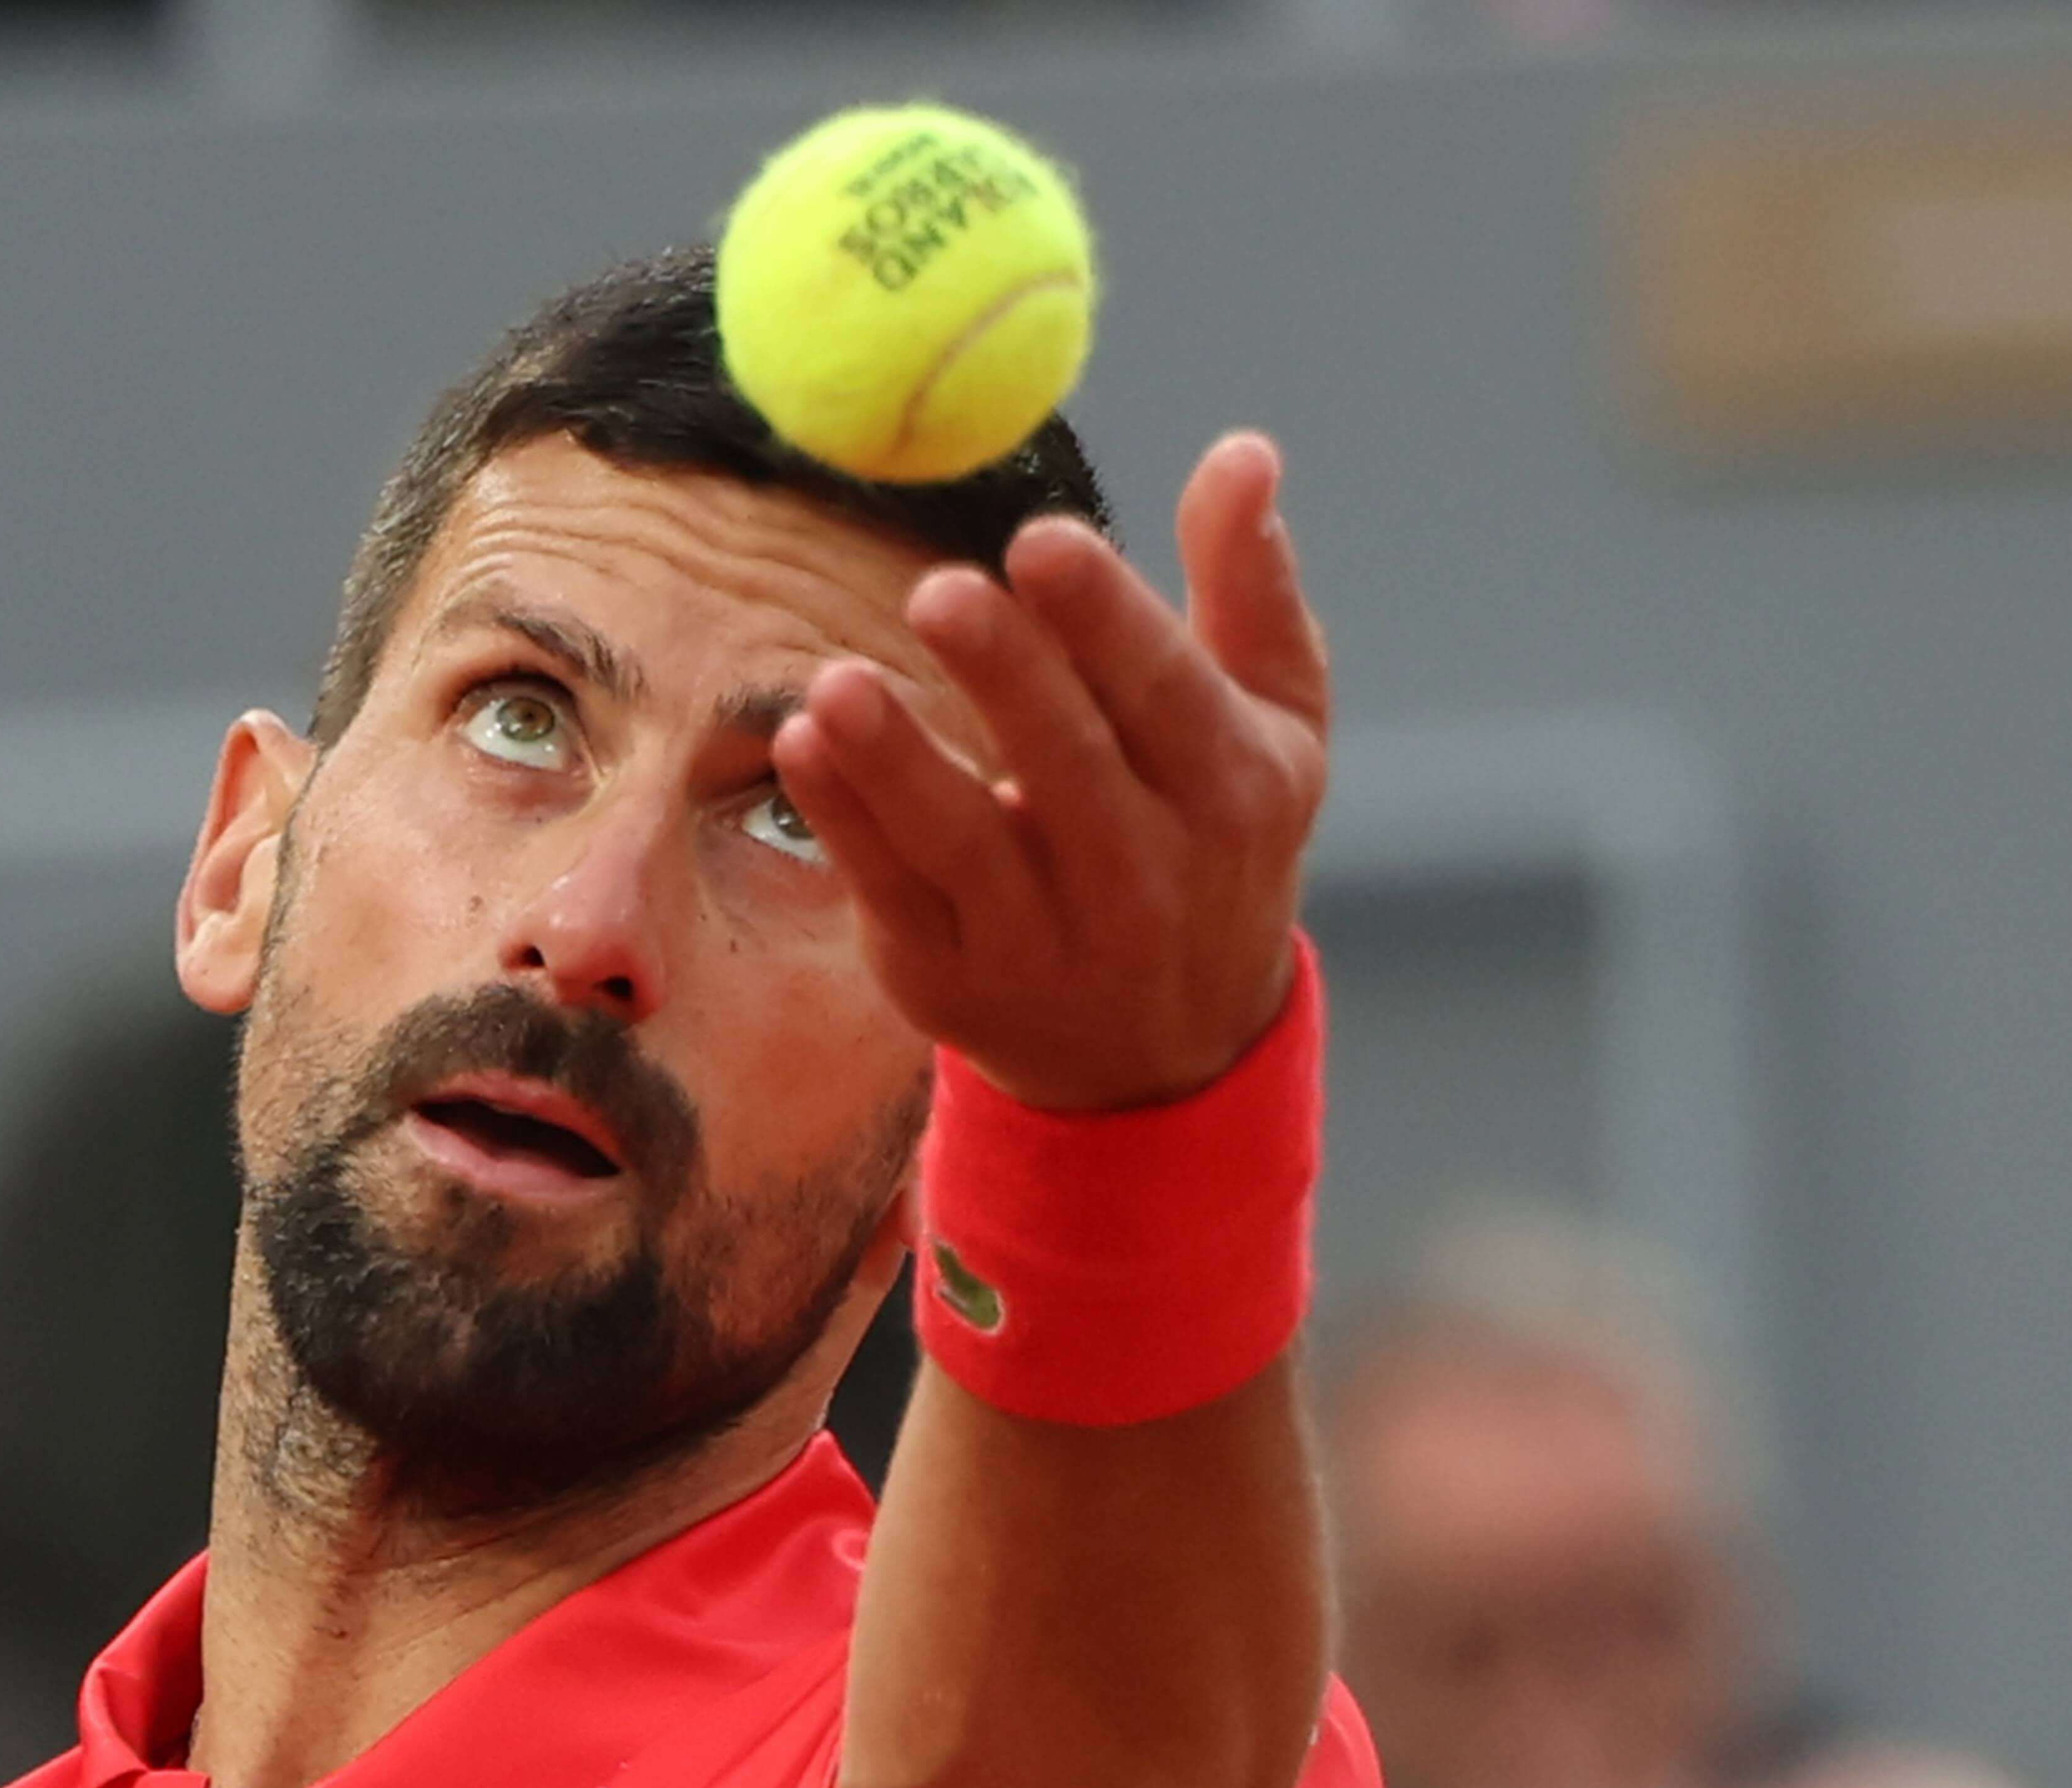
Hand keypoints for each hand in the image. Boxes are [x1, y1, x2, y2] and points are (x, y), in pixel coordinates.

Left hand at [774, 431, 1326, 1114]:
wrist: (1166, 1052)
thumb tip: (1243, 452)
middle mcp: (1143, 877)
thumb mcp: (1271, 724)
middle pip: (1066, 769)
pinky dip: (843, 819)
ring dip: (895, 761)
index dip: (1104, 619)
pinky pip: (886, 891)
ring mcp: (1041, 939)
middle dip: (1003, 677)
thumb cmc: (1212, 837)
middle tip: (937, 588)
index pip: (1165, 696)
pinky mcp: (949, 979)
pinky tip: (800, 742)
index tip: (1042, 540)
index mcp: (1229, 792)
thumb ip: (1246, 588)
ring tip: (838, 683)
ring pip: (961, 845)